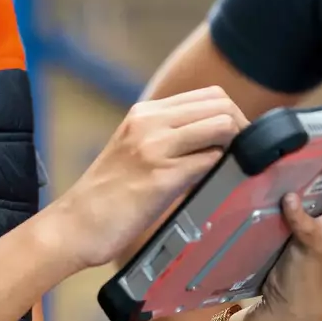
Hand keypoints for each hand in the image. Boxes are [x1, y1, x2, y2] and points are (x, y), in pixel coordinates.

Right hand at [45, 86, 246, 273]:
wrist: (74, 225)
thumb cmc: (106, 196)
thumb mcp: (134, 150)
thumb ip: (168, 138)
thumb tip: (215, 141)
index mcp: (145, 112)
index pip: (209, 95)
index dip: (233, 115)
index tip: (239, 140)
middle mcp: (149, 122)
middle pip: (220, 104)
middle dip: (242, 128)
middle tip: (246, 156)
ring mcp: (154, 147)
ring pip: (220, 126)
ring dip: (237, 148)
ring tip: (235, 171)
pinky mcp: (160, 177)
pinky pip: (210, 162)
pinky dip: (225, 172)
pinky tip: (221, 186)